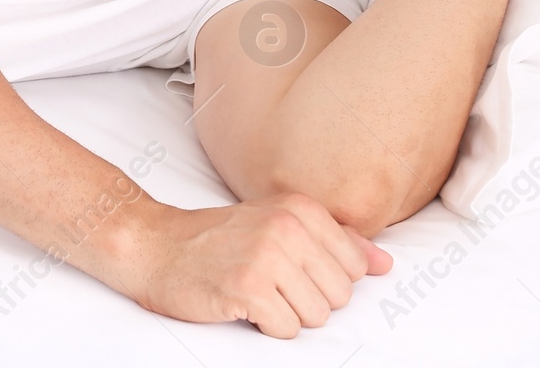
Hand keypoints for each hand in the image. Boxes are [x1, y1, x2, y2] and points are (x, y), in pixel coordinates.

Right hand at [110, 193, 392, 338]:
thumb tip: (384, 264)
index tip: (290, 270)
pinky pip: (287, 329)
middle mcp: (288, 228)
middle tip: (269, 283)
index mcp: (301, 209)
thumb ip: (336, 242)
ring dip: (287, 315)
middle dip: (307, 300)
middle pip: (338, 296)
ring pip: (316, 316)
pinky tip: (243, 305)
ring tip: (257, 293)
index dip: (322, 279)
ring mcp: (268, 257)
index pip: (353, 268)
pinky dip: (267, 326)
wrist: (155, 245)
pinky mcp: (247, 288)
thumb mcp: (279, 224)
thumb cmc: (218, 239)